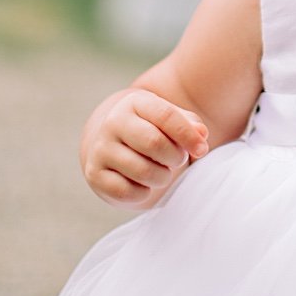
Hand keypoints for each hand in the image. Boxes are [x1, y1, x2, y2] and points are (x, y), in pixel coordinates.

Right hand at [80, 88, 209, 209]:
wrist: (115, 145)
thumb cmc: (154, 131)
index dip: (188, 136)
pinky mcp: (94, 174)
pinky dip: (142, 193)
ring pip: (142, 171)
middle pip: (154, 143)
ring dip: (162, 177)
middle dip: (175, 157)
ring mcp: (100, 148)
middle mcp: (113, 122)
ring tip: (162, 173)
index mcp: (135, 103)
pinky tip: (143, 185)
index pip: (166, 116)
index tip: (202, 150)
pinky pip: (126, 191)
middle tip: (177, 160)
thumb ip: (191, 126)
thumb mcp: (172, 121)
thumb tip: (201, 135)